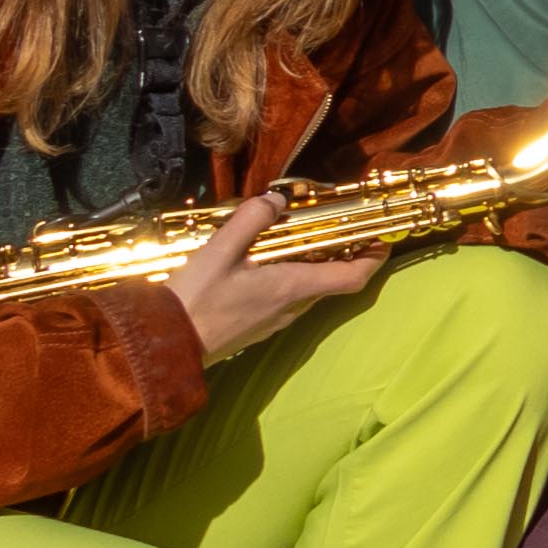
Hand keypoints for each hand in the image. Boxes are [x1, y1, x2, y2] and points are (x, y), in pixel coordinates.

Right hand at [157, 183, 391, 362]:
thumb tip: (277, 201)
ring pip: (307, 290)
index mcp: (291, 287)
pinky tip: (265, 263)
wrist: (165, 346)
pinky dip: (289, 278)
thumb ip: (251, 220)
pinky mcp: (257, 328)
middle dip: (341, 255)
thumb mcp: (220, 251)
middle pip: (331, 281)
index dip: (373, 259)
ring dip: (312, 266)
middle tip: (339, 227)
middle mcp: (292, 308)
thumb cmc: (194, 298)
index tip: (382, 240)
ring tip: (300, 238)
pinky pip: (286, 299)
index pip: (352, 278)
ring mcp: (275, 321)